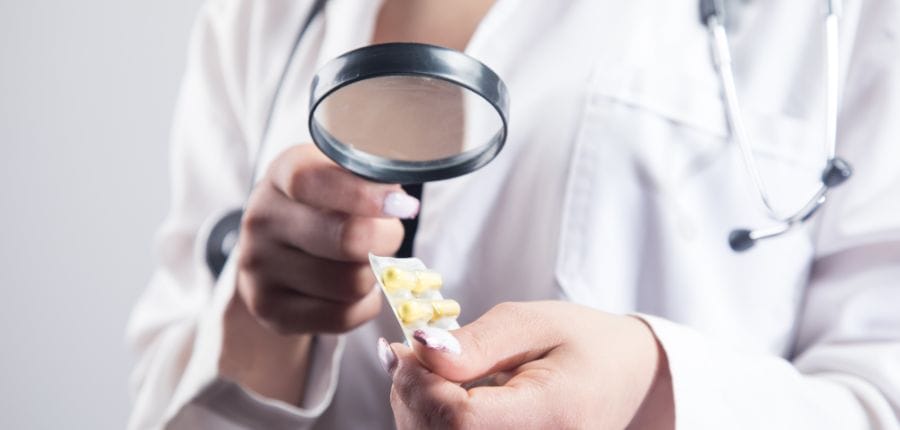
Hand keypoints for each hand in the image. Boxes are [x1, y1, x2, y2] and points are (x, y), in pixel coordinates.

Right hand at [236, 144, 419, 333]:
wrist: (276, 253)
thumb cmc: (323, 206)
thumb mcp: (338, 176)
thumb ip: (368, 179)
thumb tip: (400, 204)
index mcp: (281, 175)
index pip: (312, 181)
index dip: (361, 195)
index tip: (401, 205)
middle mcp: (262, 219)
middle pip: (346, 239)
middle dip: (385, 240)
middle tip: (389, 237)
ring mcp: (260, 268)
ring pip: (351, 283)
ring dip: (374, 275)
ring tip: (365, 263)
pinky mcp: (269, 309)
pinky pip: (343, 316)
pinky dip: (365, 306)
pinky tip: (357, 291)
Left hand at [379, 301, 673, 428]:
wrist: (625, 378)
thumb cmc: (584, 343)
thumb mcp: (532, 323)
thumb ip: (476, 342)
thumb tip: (419, 350)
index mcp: (554, 415)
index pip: (460, 421)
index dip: (420, 386)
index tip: (405, 349)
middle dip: (411, 397)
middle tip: (409, 355)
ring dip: (416, 411)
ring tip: (430, 373)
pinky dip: (432, 424)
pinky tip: (440, 397)